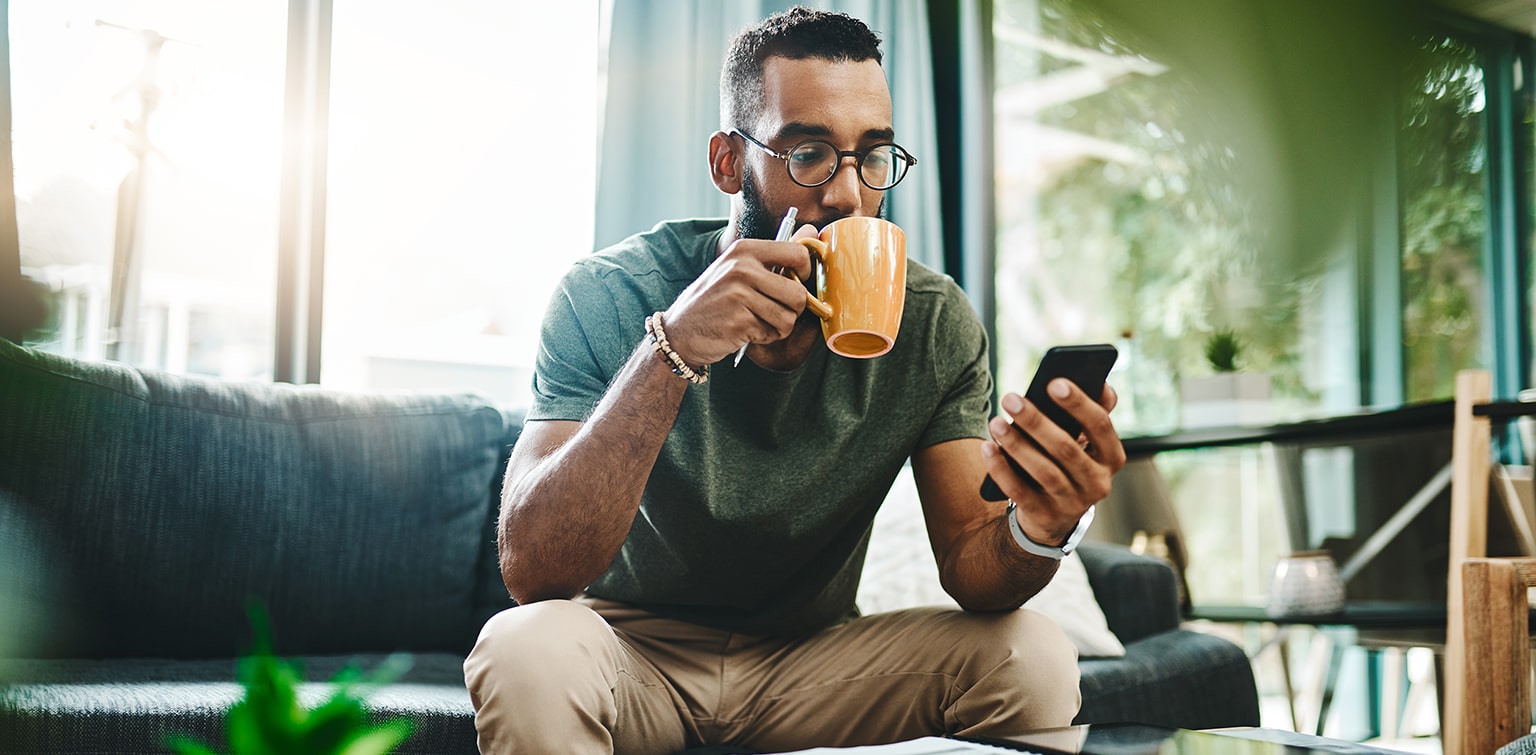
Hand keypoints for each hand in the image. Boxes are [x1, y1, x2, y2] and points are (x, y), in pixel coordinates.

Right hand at [660, 225, 817, 366]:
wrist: (680, 331)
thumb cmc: (715, 300)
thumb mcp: (739, 268)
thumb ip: (775, 253)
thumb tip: (812, 230)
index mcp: (745, 250)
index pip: (797, 253)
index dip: (805, 273)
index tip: (795, 283)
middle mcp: (742, 268)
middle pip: (798, 294)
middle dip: (793, 310)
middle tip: (775, 311)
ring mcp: (739, 295)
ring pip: (789, 318)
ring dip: (778, 327)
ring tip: (757, 321)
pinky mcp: (739, 322)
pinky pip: (772, 333)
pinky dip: (764, 337)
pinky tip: (745, 332)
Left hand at [981, 379, 1125, 544]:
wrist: (1053, 515)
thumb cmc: (1068, 463)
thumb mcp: (1086, 441)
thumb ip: (1094, 412)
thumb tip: (1102, 382)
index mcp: (1112, 457)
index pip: (1100, 426)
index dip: (1079, 404)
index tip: (1053, 382)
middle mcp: (1098, 483)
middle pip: (1066, 449)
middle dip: (1036, 421)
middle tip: (1010, 398)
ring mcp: (1072, 504)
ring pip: (1043, 471)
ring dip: (1016, 444)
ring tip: (995, 422)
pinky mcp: (1045, 516)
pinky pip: (1019, 492)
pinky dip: (1001, 469)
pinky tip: (987, 447)